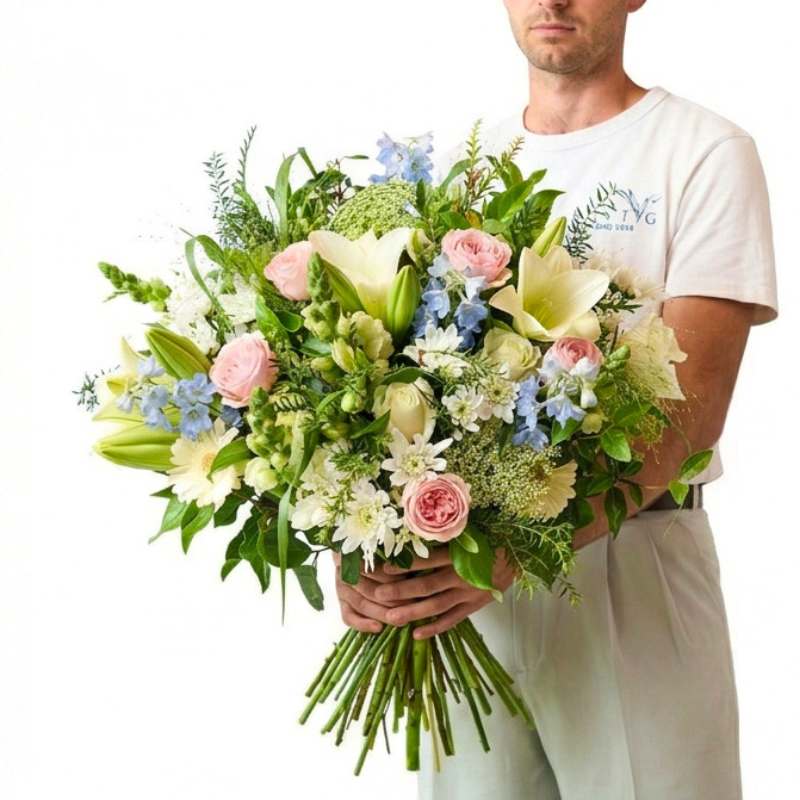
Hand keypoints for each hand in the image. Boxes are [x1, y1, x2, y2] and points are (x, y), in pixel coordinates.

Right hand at [331, 551, 408, 633]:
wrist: (356, 558)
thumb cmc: (380, 554)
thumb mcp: (384, 552)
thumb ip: (395, 556)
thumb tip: (413, 565)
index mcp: (354, 554)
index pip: (374, 569)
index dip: (393, 578)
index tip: (411, 583)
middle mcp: (344, 570)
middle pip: (370, 588)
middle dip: (393, 599)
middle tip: (414, 605)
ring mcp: (341, 587)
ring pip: (361, 604)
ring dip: (382, 613)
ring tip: (402, 620)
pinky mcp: (342, 603)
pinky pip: (348, 617)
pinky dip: (363, 624)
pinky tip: (378, 628)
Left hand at [373, 546, 516, 639]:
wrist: (520, 554)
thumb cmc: (491, 539)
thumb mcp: (471, 532)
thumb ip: (448, 536)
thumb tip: (416, 534)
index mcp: (461, 555)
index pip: (429, 561)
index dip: (406, 565)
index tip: (384, 568)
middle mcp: (463, 576)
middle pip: (427, 586)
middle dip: (401, 591)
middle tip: (378, 595)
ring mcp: (469, 594)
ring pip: (437, 606)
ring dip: (413, 613)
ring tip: (391, 619)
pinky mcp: (475, 606)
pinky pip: (452, 620)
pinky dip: (435, 628)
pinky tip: (417, 634)